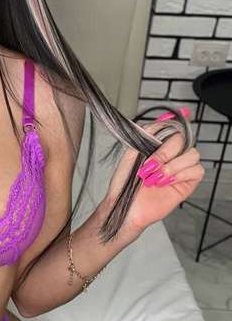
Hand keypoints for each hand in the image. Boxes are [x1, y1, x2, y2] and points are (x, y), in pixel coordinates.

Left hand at [102, 109, 204, 236]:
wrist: (125, 206)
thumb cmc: (125, 184)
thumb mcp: (130, 154)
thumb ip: (145, 136)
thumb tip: (158, 120)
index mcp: (157, 146)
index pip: (173, 128)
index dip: (177, 122)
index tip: (182, 114)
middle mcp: (171, 156)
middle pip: (183, 140)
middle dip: (165, 152)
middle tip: (150, 165)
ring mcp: (180, 169)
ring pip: (192, 155)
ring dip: (172, 165)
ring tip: (155, 177)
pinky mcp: (187, 184)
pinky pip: (196, 171)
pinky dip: (180, 174)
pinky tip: (165, 182)